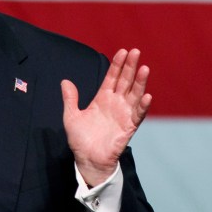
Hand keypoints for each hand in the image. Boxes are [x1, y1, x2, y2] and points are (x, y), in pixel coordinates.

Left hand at [61, 49, 151, 186]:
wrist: (87, 160)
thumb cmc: (80, 139)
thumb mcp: (71, 116)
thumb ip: (70, 99)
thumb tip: (65, 81)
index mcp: (102, 99)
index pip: (112, 78)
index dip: (117, 65)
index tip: (122, 51)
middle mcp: (115, 104)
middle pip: (125, 81)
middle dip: (130, 67)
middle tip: (136, 51)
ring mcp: (123, 114)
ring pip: (134, 94)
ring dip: (140, 82)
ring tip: (144, 68)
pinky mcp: (129, 127)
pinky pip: (137, 115)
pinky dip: (143, 106)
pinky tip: (146, 96)